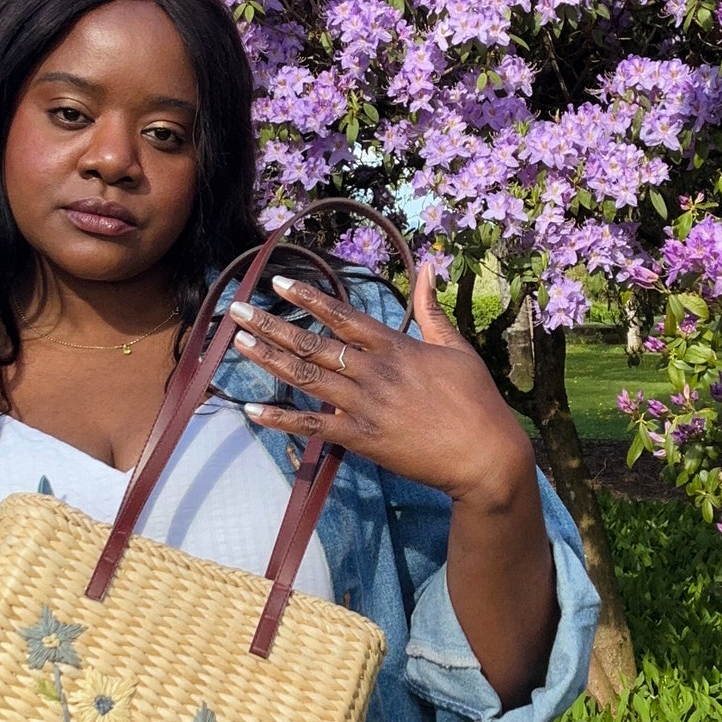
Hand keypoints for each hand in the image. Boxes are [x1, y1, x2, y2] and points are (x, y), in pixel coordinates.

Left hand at [230, 262, 530, 506]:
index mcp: (396, 347)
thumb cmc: (476, 401)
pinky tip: (253, 410)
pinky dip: (282, 419)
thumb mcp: (456, 347)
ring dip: (269, 360)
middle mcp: (374, 372)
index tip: (276, 284)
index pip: (342, 316)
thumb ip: (430, 309)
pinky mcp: (362, 438)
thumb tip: (427, 265)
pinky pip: (313, 426)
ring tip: (239, 343)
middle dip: (271, 325)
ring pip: (307, 378)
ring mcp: (365, 406)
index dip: (308, 299)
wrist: (485, 456)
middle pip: (313, 344)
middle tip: (236, 310)